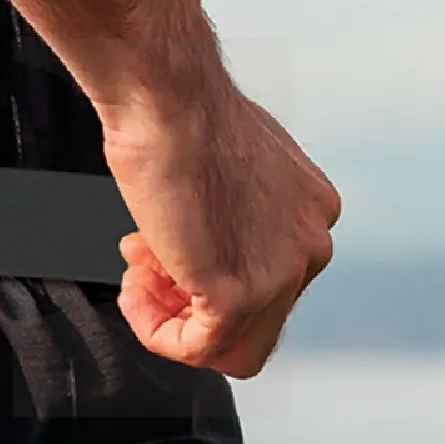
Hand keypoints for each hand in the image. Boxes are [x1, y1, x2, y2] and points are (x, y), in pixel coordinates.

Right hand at [100, 75, 341, 378]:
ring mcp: (283, 273)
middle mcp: (311, 243)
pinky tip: (134, 295)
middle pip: (256, 312)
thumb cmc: (179, 106)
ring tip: (137, 278)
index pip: (270, 272)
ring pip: (236, 346)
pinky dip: (157, 331)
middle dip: (189, 290)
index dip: (204, 263)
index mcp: (310, 206)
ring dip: (174, 318)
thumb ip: (230, 200)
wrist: (167, 96)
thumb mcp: (223, 156)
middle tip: (145, 259)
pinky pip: (198, 348)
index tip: (163, 241)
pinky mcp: (241, 296)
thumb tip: (199, 222)